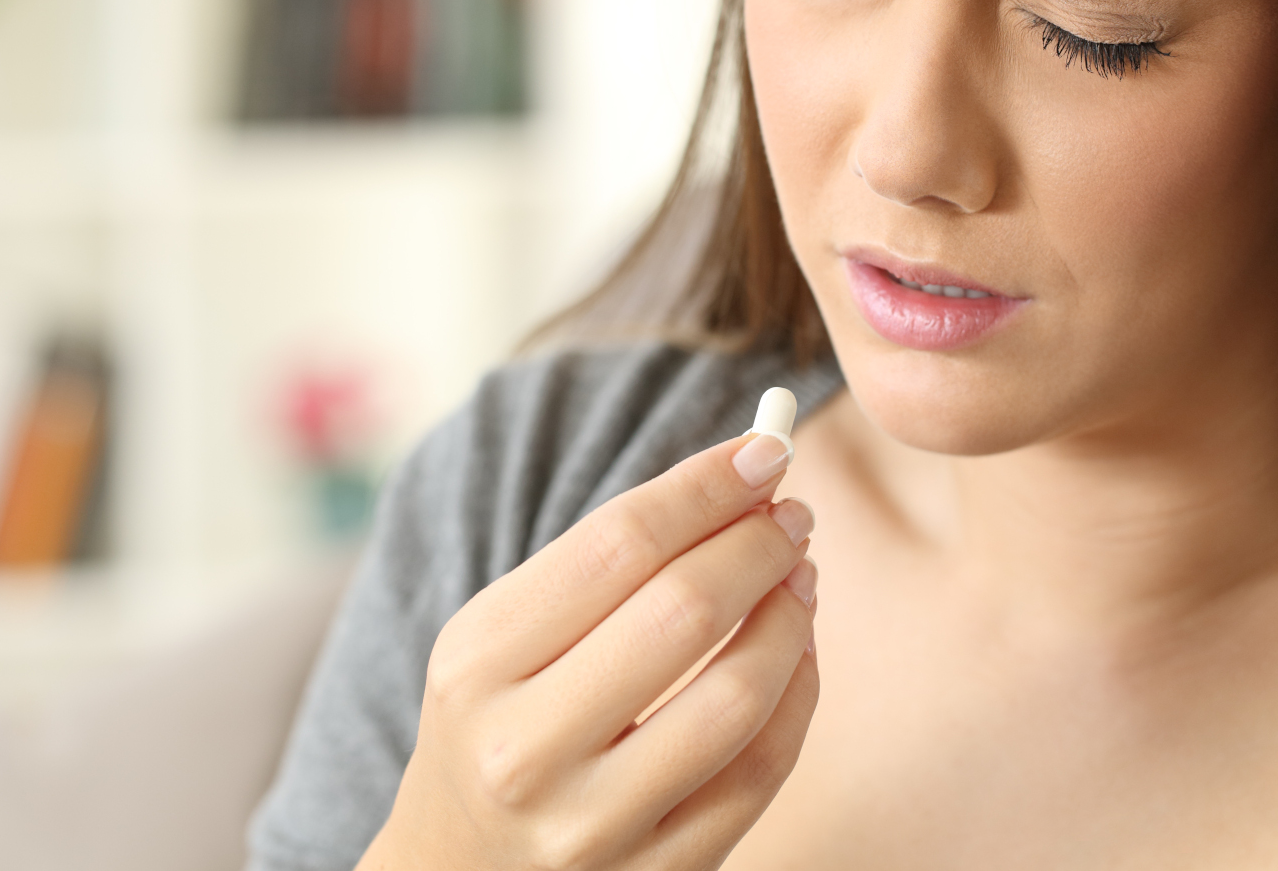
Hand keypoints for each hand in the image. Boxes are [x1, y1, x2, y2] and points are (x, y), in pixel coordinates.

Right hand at [360, 431, 817, 870]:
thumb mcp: (501, 641)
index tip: (767, 451)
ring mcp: (592, 826)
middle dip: (759, 545)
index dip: (707, 487)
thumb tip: (745, 478)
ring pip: (736, 698)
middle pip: (681, 612)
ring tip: (800, 577)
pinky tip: (797, 653)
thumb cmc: (495, 727)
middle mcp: (525, 750)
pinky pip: (760, 773)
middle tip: (792, 515)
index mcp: (477, 663)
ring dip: (789, 618)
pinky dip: (797, 695)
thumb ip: (605, 563)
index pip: (619, 545)